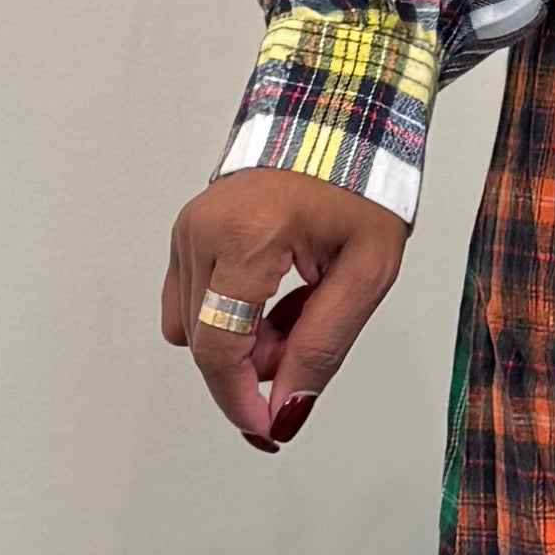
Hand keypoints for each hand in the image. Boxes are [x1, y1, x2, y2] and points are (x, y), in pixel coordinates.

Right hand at [160, 168, 403, 452]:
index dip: (240, 401)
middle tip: (304, 351)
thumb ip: (323, 346)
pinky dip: (229, 318)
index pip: (221, 346)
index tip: (267, 429)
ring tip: (298, 309)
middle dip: (253, 369)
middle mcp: (203, 230)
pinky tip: (272, 301)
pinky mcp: (187, 233)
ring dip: (244, 343)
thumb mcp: (367, 272)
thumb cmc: (362, 187)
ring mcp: (188, 229)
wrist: (343, 124)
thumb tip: (286, 411)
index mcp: (247, 236)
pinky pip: (192, 302)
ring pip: (197, 327)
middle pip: (206, 343)